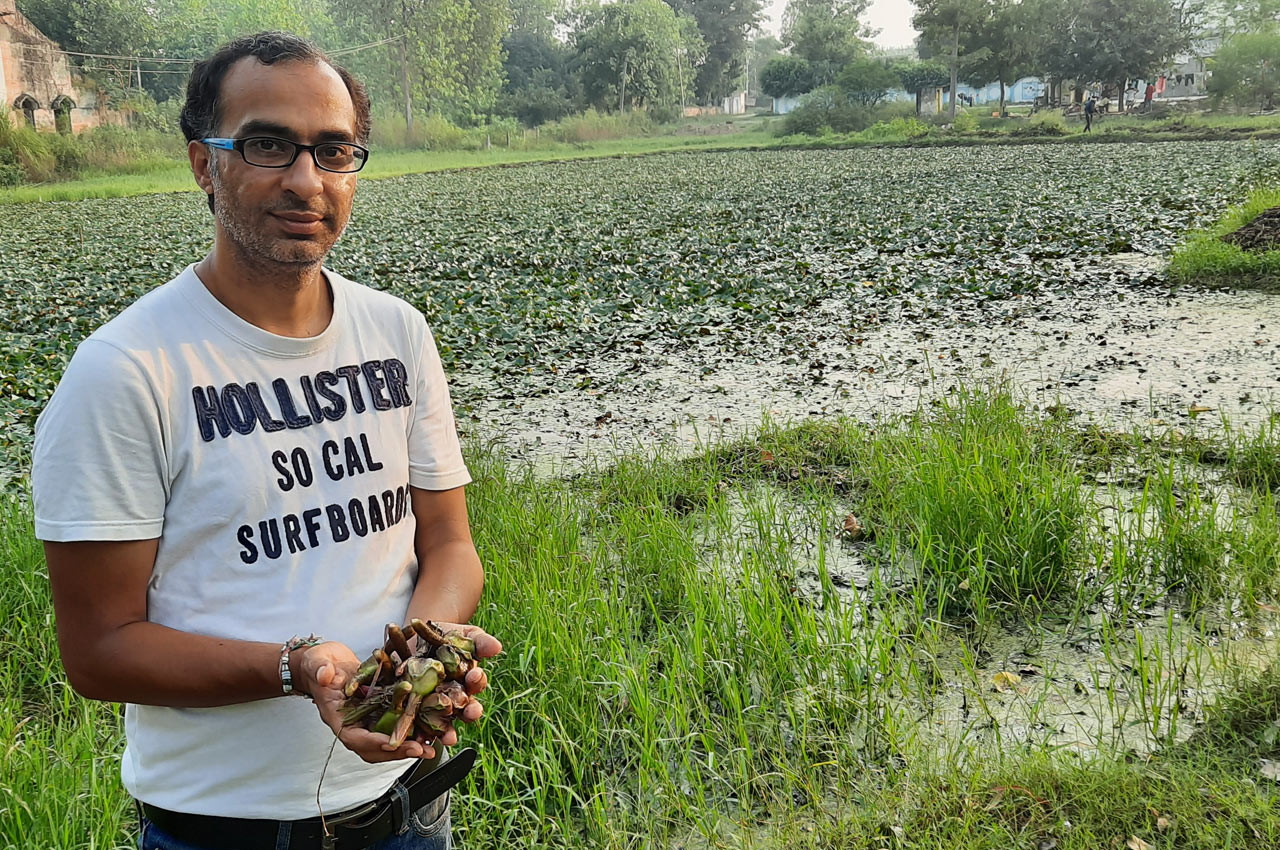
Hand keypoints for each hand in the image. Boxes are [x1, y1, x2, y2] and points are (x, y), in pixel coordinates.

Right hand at [300, 641, 433, 762]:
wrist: (327, 661)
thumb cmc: (320, 665)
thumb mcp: (318, 663)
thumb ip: (321, 669)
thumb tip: (325, 675)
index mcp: (337, 717)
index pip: (354, 737)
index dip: (372, 742)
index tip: (391, 742)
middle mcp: (355, 723)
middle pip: (375, 747)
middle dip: (397, 751)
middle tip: (420, 750)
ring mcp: (369, 719)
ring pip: (389, 740)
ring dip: (410, 745)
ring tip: (430, 747)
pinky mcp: (381, 710)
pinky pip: (397, 725)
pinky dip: (413, 729)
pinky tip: (430, 729)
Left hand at [404, 621, 501, 754]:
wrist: (418, 634)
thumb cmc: (447, 636)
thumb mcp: (465, 635)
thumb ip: (480, 642)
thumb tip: (496, 647)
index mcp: (468, 680)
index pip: (476, 684)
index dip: (477, 681)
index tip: (475, 674)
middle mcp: (454, 696)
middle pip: (465, 709)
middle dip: (470, 712)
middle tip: (471, 711)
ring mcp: (433, 705)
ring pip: (443, 723)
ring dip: (447, 732)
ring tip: (449, 738)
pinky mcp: (413, 709)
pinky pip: (416, 725)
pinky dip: (418, 735)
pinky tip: (419, 740)